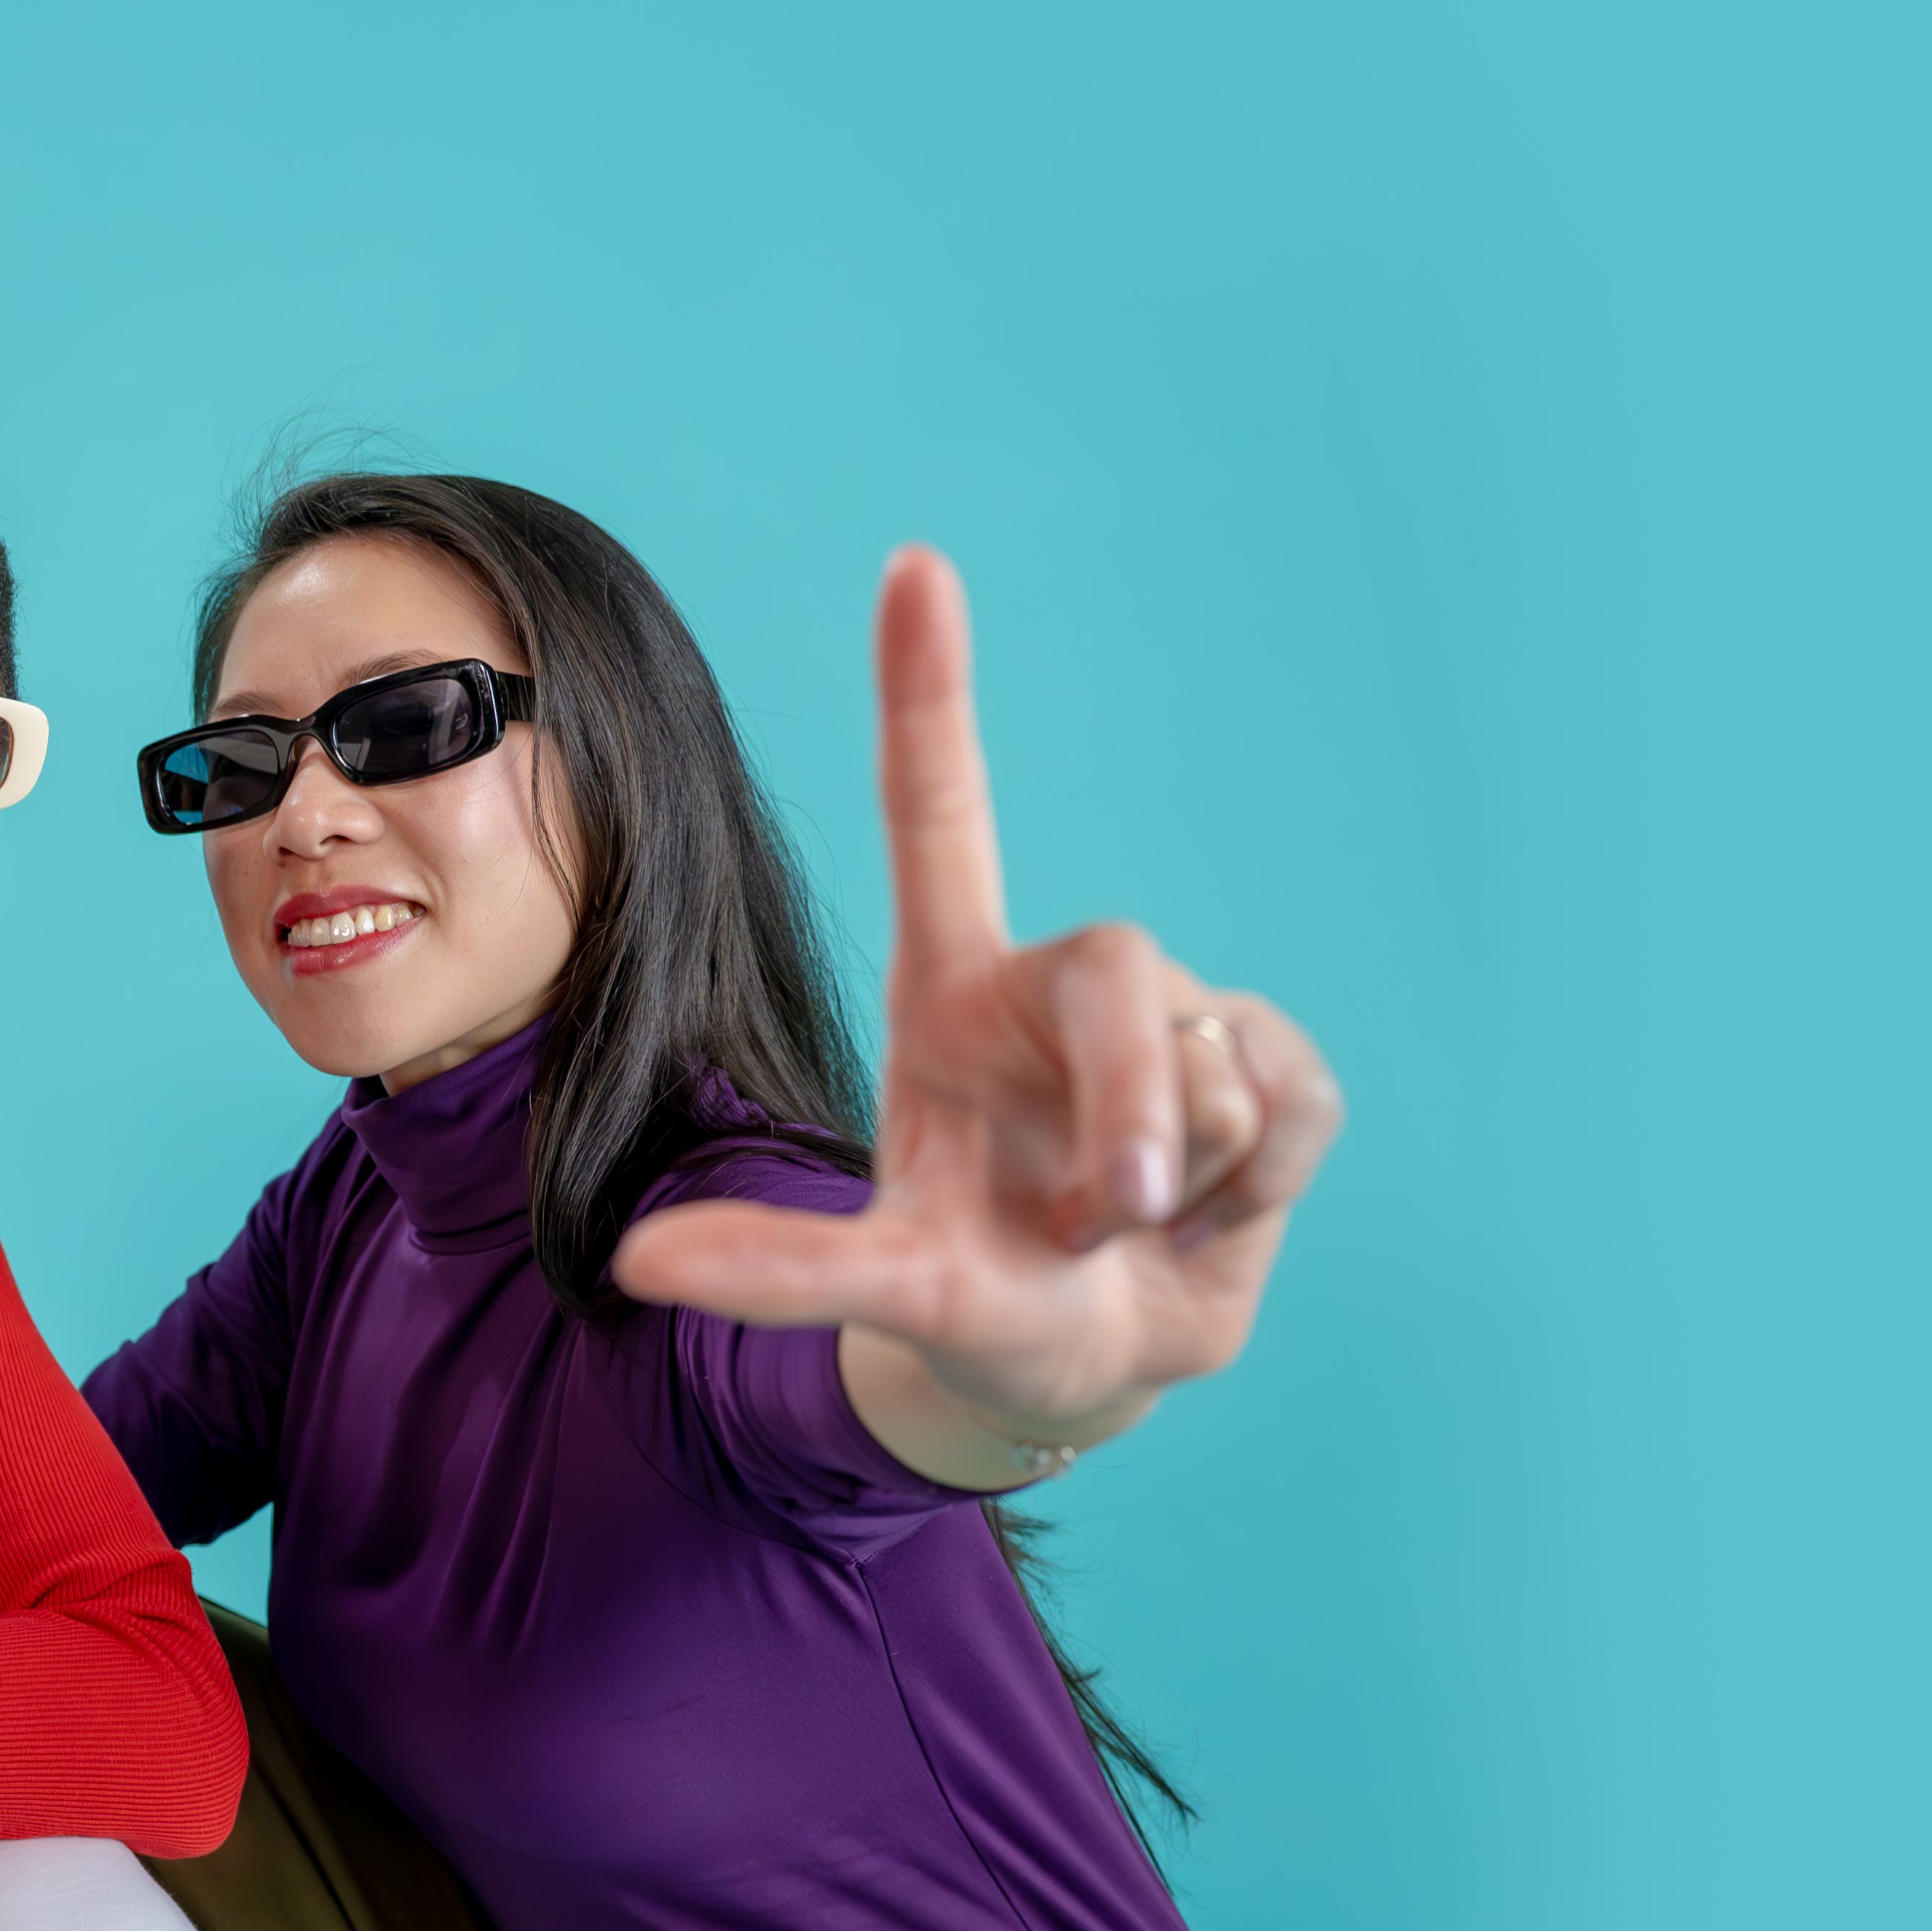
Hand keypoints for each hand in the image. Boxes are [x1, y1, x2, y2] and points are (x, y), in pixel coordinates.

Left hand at [611, 547, 1342, 1450]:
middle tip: (1103, 1216)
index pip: (940, 812)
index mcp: (952, 990)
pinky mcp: (1272, 1075)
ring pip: (1210, 1065)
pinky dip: (1251, 1191)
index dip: (929, 689)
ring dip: (1173, 1178)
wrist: (1084, 1366)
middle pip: (1123, 968)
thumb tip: (640, 1266)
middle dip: (1130, 1106)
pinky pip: (1291, 1104)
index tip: (913, 564)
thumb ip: (776, 1270)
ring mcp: (1175, 1023)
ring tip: (1127, 1228)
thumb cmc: (974, 1298)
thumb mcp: (879, 1288)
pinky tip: (1206, 1217)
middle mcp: (1061, 986)